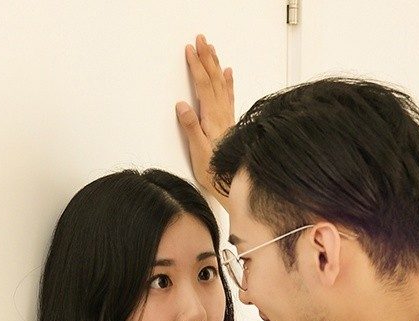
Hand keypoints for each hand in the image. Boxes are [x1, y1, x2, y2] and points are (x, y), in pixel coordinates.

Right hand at [176, 34, 234, 206]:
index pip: (203, 85)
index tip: (189, 49)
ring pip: (222, 84)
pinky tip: (229, 72)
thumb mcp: (199, 152)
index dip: (196, 66)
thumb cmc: (216, 172)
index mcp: (212, 118)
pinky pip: (229, 96)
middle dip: (206, 58)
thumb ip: (191, 128)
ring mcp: (227, 117)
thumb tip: (182, 105)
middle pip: (214, 79)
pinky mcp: (229, 122)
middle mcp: (222, 114)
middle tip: (201, 39)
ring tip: (211, 48)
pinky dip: (228, 82)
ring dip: (216, 65)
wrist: (236, 184)